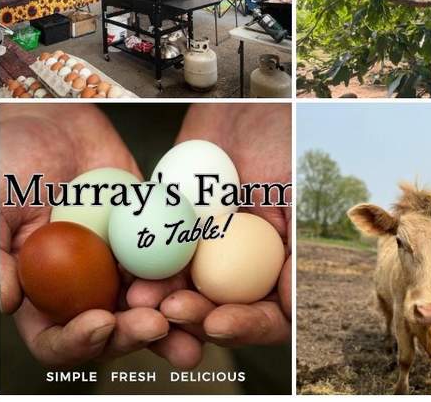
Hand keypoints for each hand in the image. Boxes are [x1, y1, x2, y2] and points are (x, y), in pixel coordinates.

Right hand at [0, 104, 175, 365]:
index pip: (57, 337)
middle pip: (112, 329)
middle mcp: (84, 285)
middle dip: (134, 335)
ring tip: (194, 320)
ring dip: (175, 318)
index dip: (77, 341)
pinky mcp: (153, 231)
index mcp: (42, 294)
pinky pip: (176, 256)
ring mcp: (120, 261)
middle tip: (156, 325)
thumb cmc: (9, 163)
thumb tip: (5, 302)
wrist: (51, 122)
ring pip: (151, 302)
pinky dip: (192, 271)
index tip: (100, 323)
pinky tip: (208, 277)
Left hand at [126, 103, 290, 348]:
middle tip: (177, 312)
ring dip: (163, 305)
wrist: (240, 104)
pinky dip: (142, 276)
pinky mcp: (170, 228)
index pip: (268, 314)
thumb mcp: (297, 189)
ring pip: (184, 294)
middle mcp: (239, 262)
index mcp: (275, 261)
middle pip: (221, 312)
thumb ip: (297, 247)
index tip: (221, 321)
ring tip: (144, 301)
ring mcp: (203, 248)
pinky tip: (132, 281)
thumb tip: (292, 310)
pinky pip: (154, 261)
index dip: (247, 326)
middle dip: (197, 320)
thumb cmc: (281, 138)